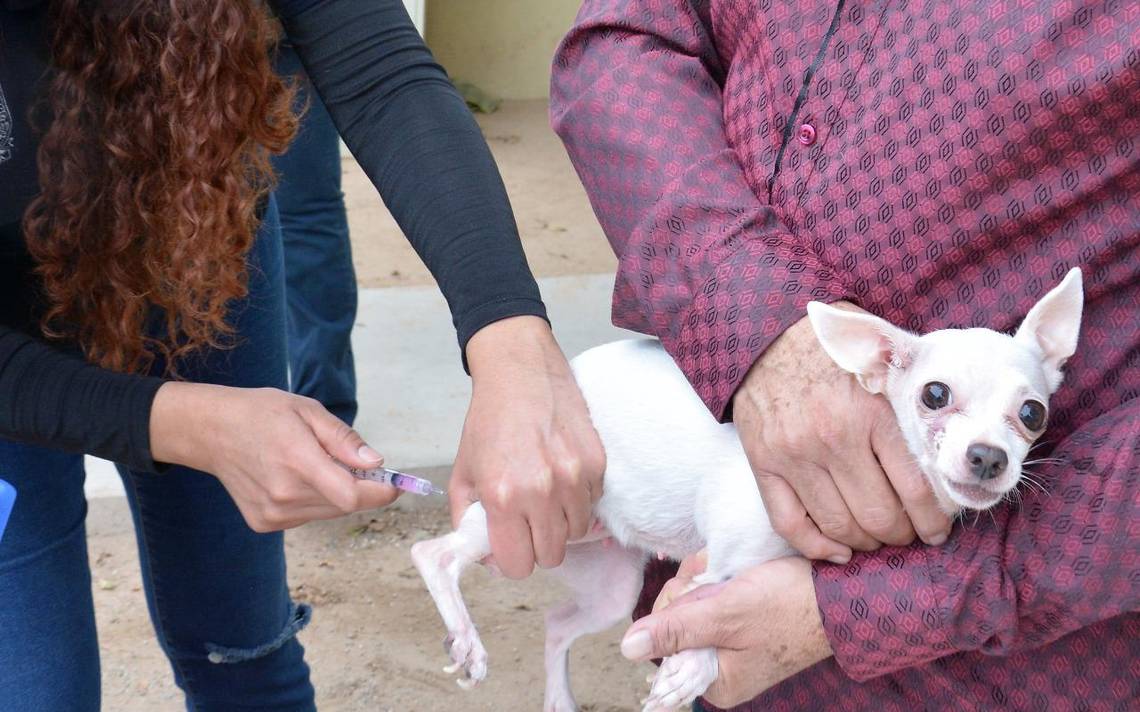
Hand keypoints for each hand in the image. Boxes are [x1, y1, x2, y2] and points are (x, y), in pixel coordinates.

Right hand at [150, 382, 399, 531]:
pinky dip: (314, 501)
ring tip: (317, 465)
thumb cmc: (261, 413)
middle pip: (345, 506)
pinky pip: (307, 517)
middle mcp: (283, 495)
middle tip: (357, 465)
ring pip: (328, 513)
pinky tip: (295, 478)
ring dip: (336, 494)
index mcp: (297, 461)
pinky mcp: (264, 523)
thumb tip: (376, 463)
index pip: (352, 496)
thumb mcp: (307, 411)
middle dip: (362, 489)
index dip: (380, 492)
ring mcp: (272, 514)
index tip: (393, 482)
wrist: (210, 431)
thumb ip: (344, 440)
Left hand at [449, 316, 605, 578]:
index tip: (510, 546)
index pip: (518, 566)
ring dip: (560, 524)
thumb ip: (468, 520)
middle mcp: (542, 491)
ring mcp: (575, 478)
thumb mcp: (462, 472)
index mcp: (503, 496)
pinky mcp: (597, 464)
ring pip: (576, 534)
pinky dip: (578, 500)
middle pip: (551, 556)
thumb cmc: (488, 420)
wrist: (520, 371)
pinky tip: (561, 475)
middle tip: (527, 523)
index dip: (512, 561)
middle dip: (536, 546)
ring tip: (544, 497)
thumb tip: (485, 557)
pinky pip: (592, 505)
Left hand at [620, 554, 830, 707]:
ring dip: (708, 578)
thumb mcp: (726, 615)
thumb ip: (676, 630)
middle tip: (721, 579)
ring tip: (734, 573)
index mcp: (716, 681)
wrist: (843, 592)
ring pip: (692, 600)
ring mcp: (730, 641)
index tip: (699, 592)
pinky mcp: (740, 618)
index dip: (673, 609)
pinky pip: (712, 594)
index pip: (663, 644)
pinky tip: (737, 571)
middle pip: (675, 619)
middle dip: (692, 589)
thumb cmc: (790, 606)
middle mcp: (720, 666)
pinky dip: (721, 577)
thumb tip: (627, 648)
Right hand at [732, 303, 950, 561]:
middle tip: (908, 535)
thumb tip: (951, 453)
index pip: (914, 489)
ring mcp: (794, 454)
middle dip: (900, 536)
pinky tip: (838, 550)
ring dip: (864, 543)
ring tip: (876, 538)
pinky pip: (790, 523)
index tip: (938, 531)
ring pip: (838, 526)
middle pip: (878, 516)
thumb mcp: (881, 366)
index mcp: (870, 413)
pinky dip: (817, 547)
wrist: (766, 335)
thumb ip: (910, 407)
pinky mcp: (763, 464)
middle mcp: (832, 438)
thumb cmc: (833, 352)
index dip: (932, 521)